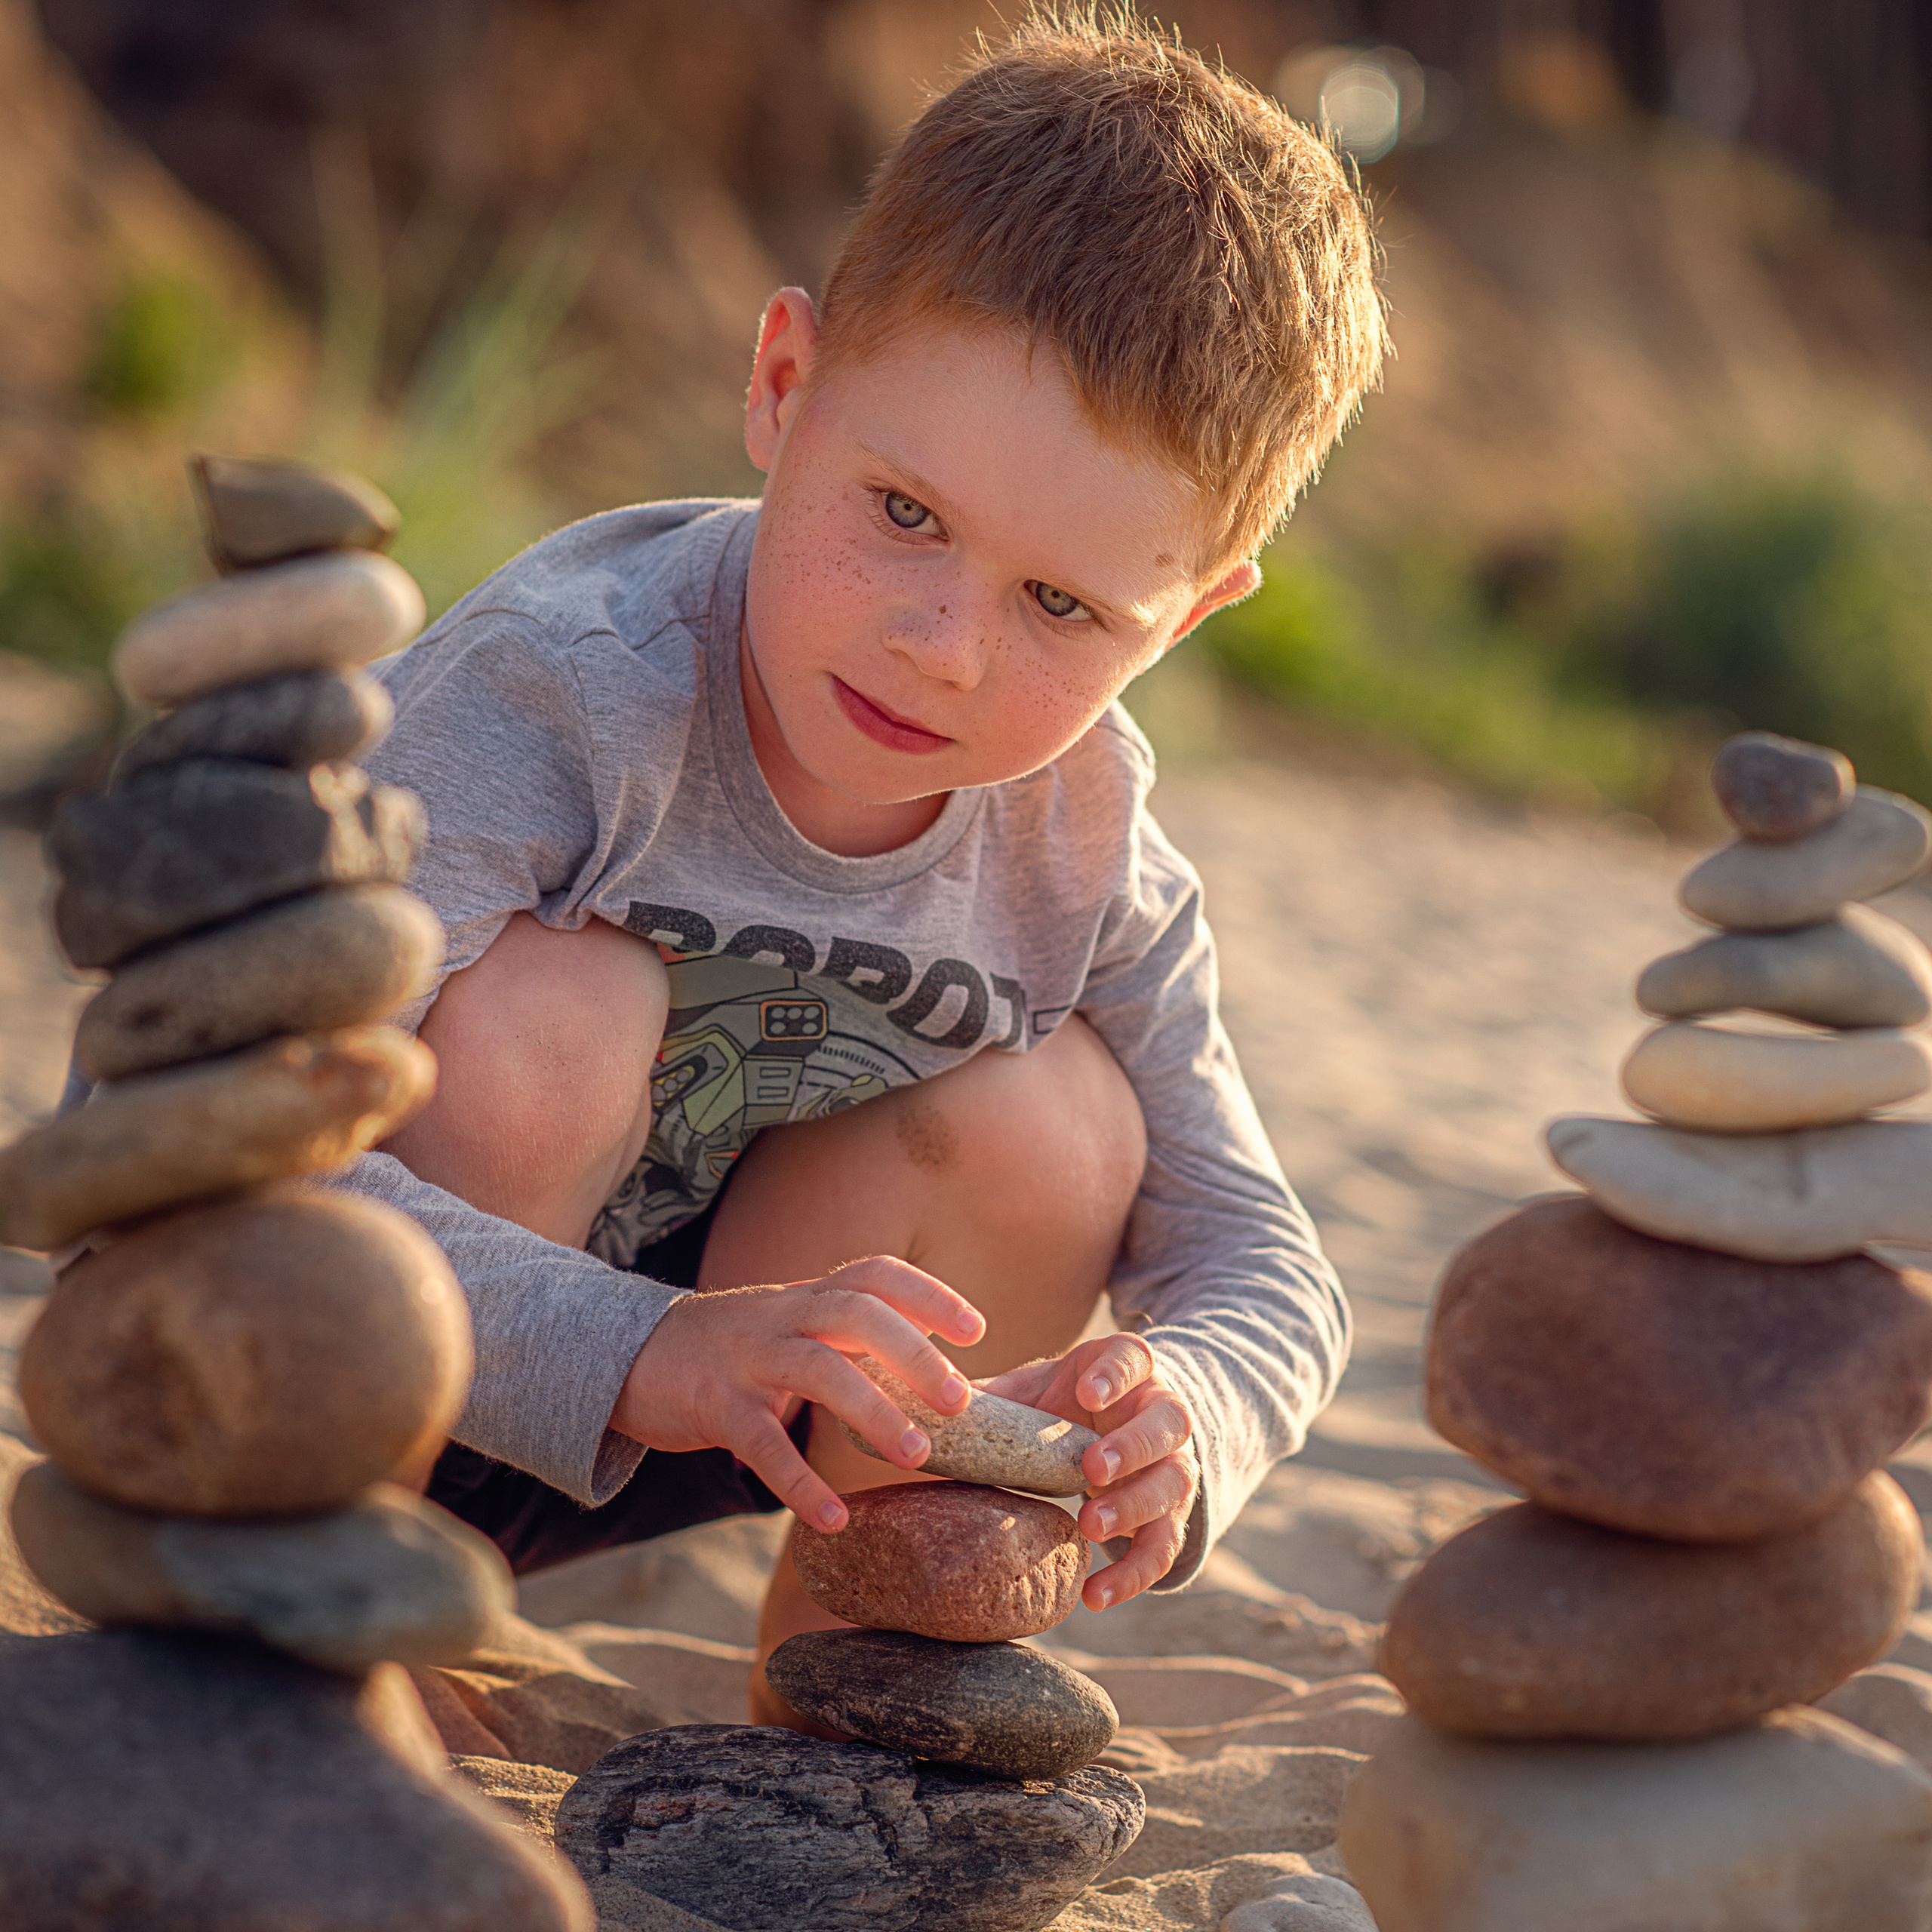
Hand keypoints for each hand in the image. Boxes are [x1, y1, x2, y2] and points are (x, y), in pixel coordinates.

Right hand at [610, 1257, 983, 1531]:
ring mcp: (746, 1357)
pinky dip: (799, 1484)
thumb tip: (929, 1377)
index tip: (976, 1328)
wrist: (627, 1357)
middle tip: (960, 1402)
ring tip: (917, 1456)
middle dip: (915, 1352)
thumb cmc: (730, 1353)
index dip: (928, 1294)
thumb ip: (846, 1344)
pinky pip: (761, 1444)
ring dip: (873, 1411)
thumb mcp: (788, 1331)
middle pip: (856, 1312)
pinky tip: (832, 1520)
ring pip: (818, 1369)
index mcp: (805, 1298)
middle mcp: (781, 1316)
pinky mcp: (713, 1405)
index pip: (874, 1274)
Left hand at [980, 1333, 1195, 1610]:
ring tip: (1089, 1528)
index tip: (1087, 1395)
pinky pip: (1165, 1546)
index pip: (1134, 1358)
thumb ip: (993, 1396)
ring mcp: (1175, 1462)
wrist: (1121, 1426)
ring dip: (1136, 1506)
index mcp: (1128, 1369)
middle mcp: (1162, 1411)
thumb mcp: (1036, 1388)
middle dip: (1132, 1447)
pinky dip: (1135, 1573)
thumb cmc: (1066, 1402)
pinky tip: (1095, 1596)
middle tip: (1089, 1470)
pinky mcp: (1171, 1513)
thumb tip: (925, 1406)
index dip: (1117, 1375)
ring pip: (1174, 1484)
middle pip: (1168, 1423)